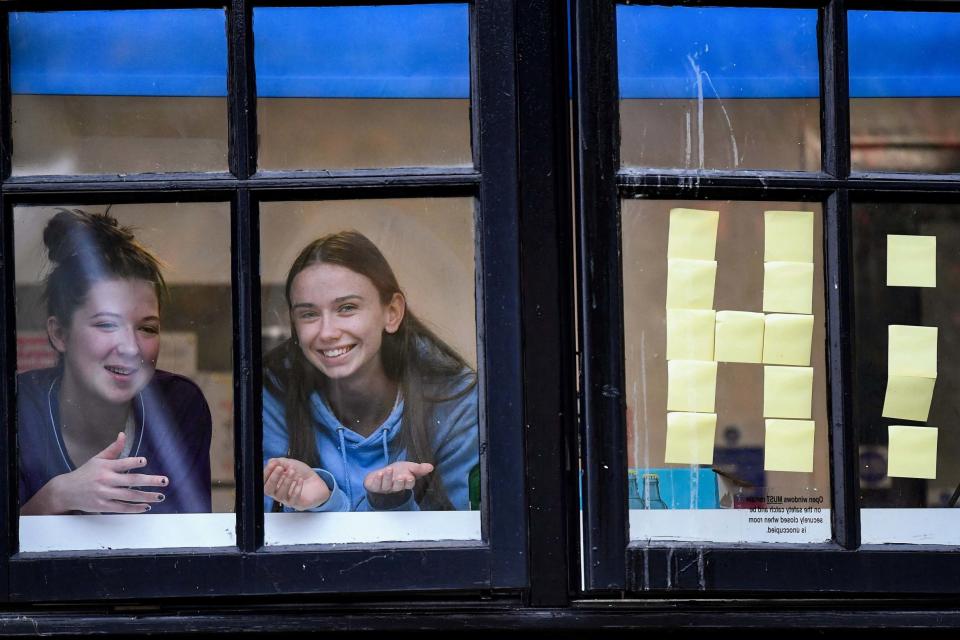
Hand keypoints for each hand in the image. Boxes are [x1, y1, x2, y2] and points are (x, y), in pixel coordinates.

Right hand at [22, 432, 167, 514]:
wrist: (65, 491)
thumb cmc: (85, 473)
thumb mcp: (97, 459)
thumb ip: (113, 449)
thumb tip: (123, 434)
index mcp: (105, 467)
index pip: (122, 463)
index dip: (133, 462)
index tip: (145, 461)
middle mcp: (105, 480)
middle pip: (131, 481)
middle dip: (150, 481)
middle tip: (165, 481)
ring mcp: (104, 494)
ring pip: (129, 496)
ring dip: (147, 496)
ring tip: (160, 496)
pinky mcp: (103, 506)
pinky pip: (122, 508)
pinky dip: (135, 508)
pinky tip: (146, 506)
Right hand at [263, 457, 330, 510]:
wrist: (317, 482)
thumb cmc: (301, 474)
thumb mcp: (291, 464)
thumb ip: (280, 462)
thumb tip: (271, 462)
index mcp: (274, 483)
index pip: (264, 481)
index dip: (267, 473)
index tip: (273, 464)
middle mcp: (278, 492)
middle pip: (268, 490)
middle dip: (273, 478)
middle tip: (280, 468)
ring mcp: (287, 499)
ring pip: (280, 495)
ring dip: (286, 482)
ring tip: (293, 471)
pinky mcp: (297, 503)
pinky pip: (293, 499)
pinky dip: (296, 489)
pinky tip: (300, 480)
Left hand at [363, 461, 433, 495]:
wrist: (381, 473)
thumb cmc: (397, 471)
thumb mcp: (409, 467)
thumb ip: (419, 468)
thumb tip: (431, 467)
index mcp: (404, 483)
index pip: (408, 485)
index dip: (409, 482)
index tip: (410, 477)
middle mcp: (394, 487)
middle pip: (398, 487)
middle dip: (399, 482)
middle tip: (400, 477)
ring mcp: (384, 488)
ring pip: (386, 485)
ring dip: (387, 478)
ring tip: (388, 470)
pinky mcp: (375, 487)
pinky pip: (376, 485)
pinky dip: (377, 479)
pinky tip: (379, 474)